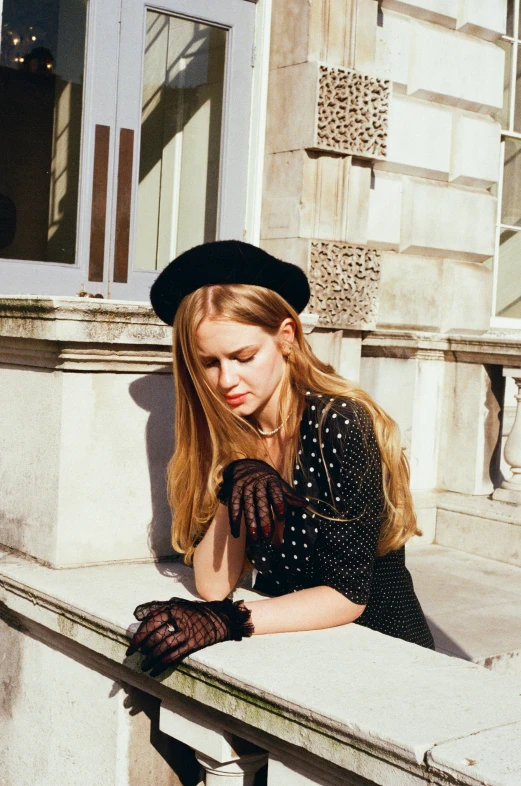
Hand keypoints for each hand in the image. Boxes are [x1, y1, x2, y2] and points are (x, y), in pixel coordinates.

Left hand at [126, 596, 253, 676]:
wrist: (222, 617)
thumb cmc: (198, 612)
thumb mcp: (180, 606)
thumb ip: (163, 611)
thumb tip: (144, 617)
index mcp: (173, 609)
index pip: (151, 623)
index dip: (139, 636)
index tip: (131, 647)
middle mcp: (179, 620)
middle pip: (156, 636)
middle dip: (143, 649)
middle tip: (136, 657)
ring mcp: (187, 632)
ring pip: (165, 647)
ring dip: (152, 658)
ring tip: (144, 666)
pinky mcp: (194, 643)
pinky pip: (177, 653)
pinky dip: (166, 661)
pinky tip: (157, 668)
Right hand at [216, 459, 305, 540]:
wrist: (245, 465)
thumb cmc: (267, 479)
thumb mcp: (279, 484)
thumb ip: (290, 495)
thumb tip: (305, 504)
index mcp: (271, 480)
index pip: (275, 491)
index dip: (278, 502)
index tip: (281, 514)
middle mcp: (257, 483)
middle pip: (261, 502)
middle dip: (264, 518)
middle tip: (268, 535)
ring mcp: (244, 487)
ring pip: (247, 506)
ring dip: (250, 523)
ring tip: (254, 538)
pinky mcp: (234, 491)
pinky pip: (233, 507)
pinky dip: (234, 521)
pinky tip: (236, 534)